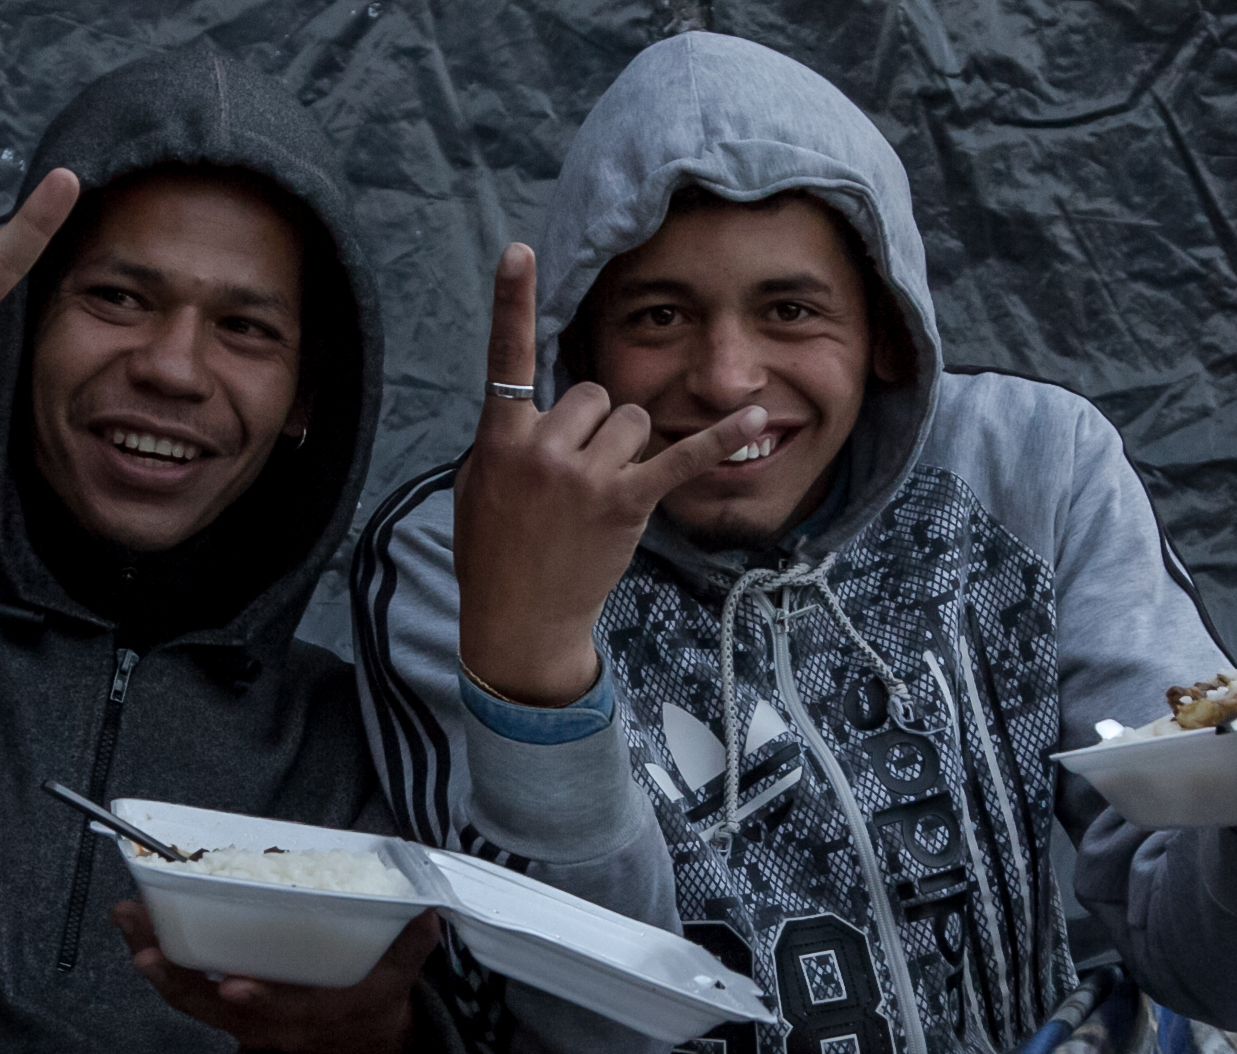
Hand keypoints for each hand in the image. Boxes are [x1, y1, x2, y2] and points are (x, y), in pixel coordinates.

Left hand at [112, 901, 439, 1053]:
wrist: (346, 1048)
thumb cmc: (366, 1002)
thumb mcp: (395, 984)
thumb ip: (409, 949)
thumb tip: (426, 912)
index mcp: (310, 1017)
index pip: (281, 1013)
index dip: (259, 1000)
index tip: (233, 984)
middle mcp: (263, 1023)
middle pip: (211, 1007)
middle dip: (177, 979)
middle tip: (147, 950)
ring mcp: (235, 1017)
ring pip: (185, 996)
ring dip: (153, 960)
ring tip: (127, 919)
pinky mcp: (217, 1005)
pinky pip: (180, 987)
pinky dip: (156, 957)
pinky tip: (135, 923)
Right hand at [452, 243, 768, 705]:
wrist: (518, 619)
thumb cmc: (493, 552)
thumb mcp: (478, 486)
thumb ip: (506, 438)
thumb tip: (534, 410)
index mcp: (501, 438)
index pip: (506, 356)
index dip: (513, 300)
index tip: (520, 250)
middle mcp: (544, 448)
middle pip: (594, 394)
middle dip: (594, 425)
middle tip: (576, 475)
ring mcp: (588, 477)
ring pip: (632, 419)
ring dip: (628, 448)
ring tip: (601, 492)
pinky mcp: (628, 503)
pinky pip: (680, 458)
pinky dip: (721, 437)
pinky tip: (757, 415)